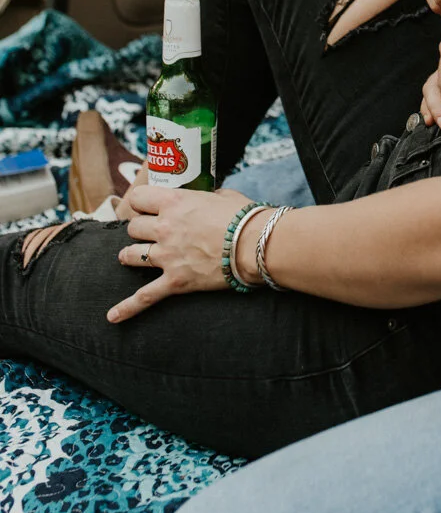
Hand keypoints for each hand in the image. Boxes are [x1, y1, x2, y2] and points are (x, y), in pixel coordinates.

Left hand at [107, 184, 253, 323]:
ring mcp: (167, 256)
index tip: (146, 207)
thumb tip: (209, 198)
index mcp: (175, 202)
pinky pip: (144, 296)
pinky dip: (127, 307)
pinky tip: (112, 316)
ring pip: (130, 255)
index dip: (141, 203)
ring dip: (132, 255)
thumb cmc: (245, 217)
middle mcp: (165, 227)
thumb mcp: (224, 195)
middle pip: (133, 227)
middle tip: (151, 232)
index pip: (138, 198)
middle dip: (140, 229)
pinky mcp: (175, 281)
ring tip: (134, 256)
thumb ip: (208, 196)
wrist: (257, 244)